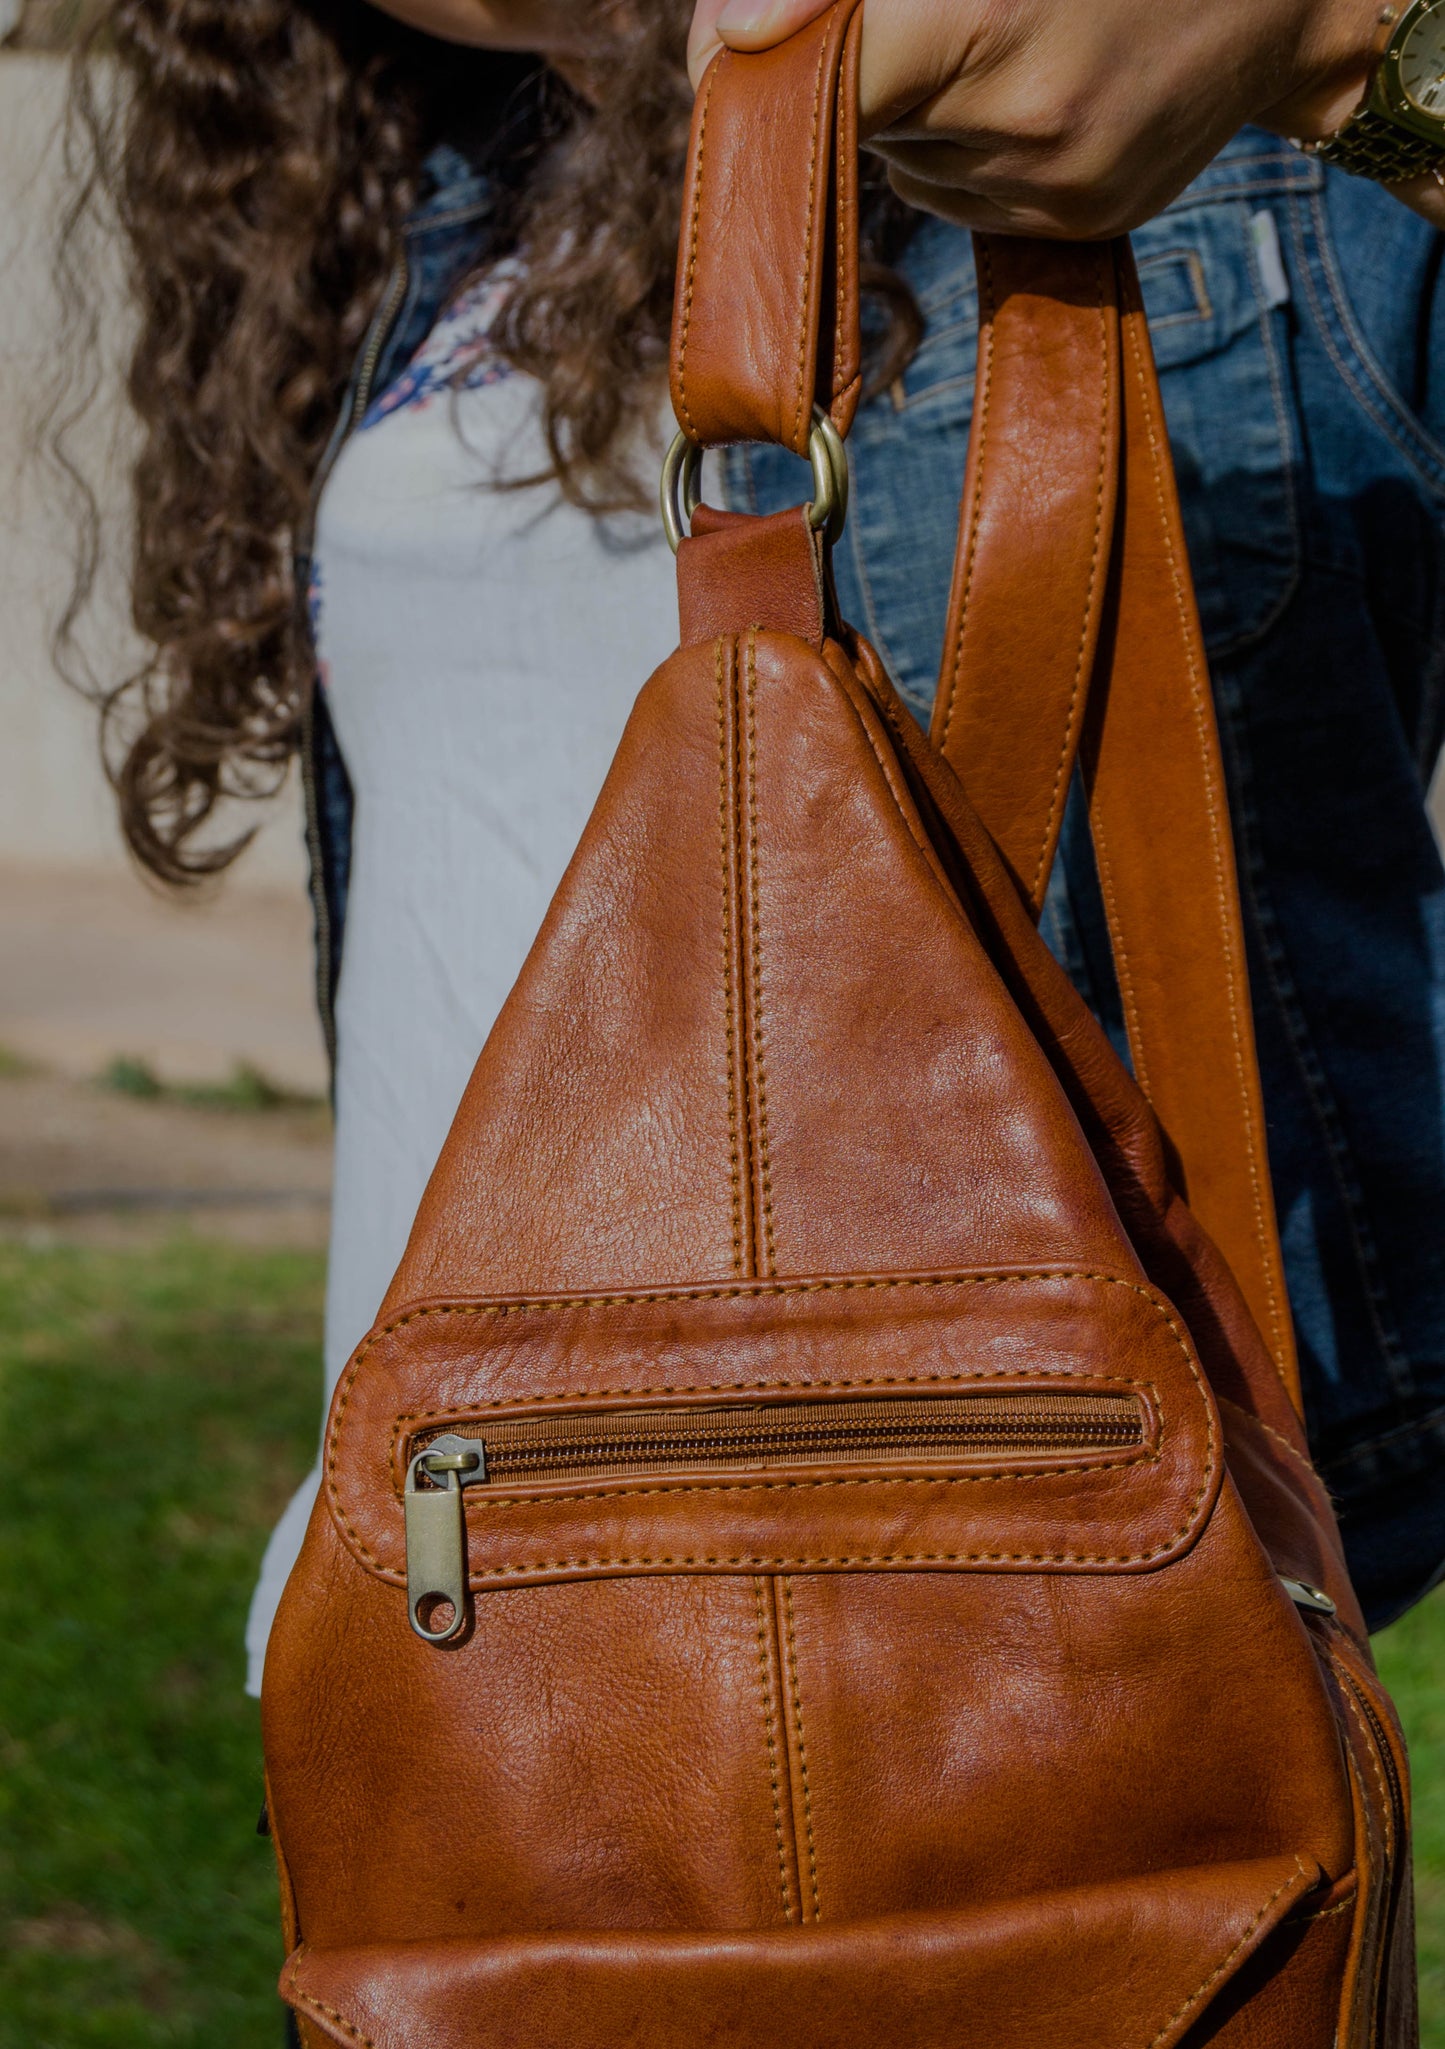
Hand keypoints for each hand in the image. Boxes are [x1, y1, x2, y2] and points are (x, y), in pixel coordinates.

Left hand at [688, 0, 1444, 236]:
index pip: (819, 86)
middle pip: (852, 126)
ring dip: (912, 110)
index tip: (733, 54)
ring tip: (997, 38)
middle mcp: (1016, 123)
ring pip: (902, 166)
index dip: (756, 74)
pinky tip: (1028, 87)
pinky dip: (963, 148)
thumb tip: (734, 31)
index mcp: (980, 20)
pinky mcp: (1075, 224)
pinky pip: (959, 196)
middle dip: (851, 70)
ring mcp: (1050, 189)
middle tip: (919, 15)